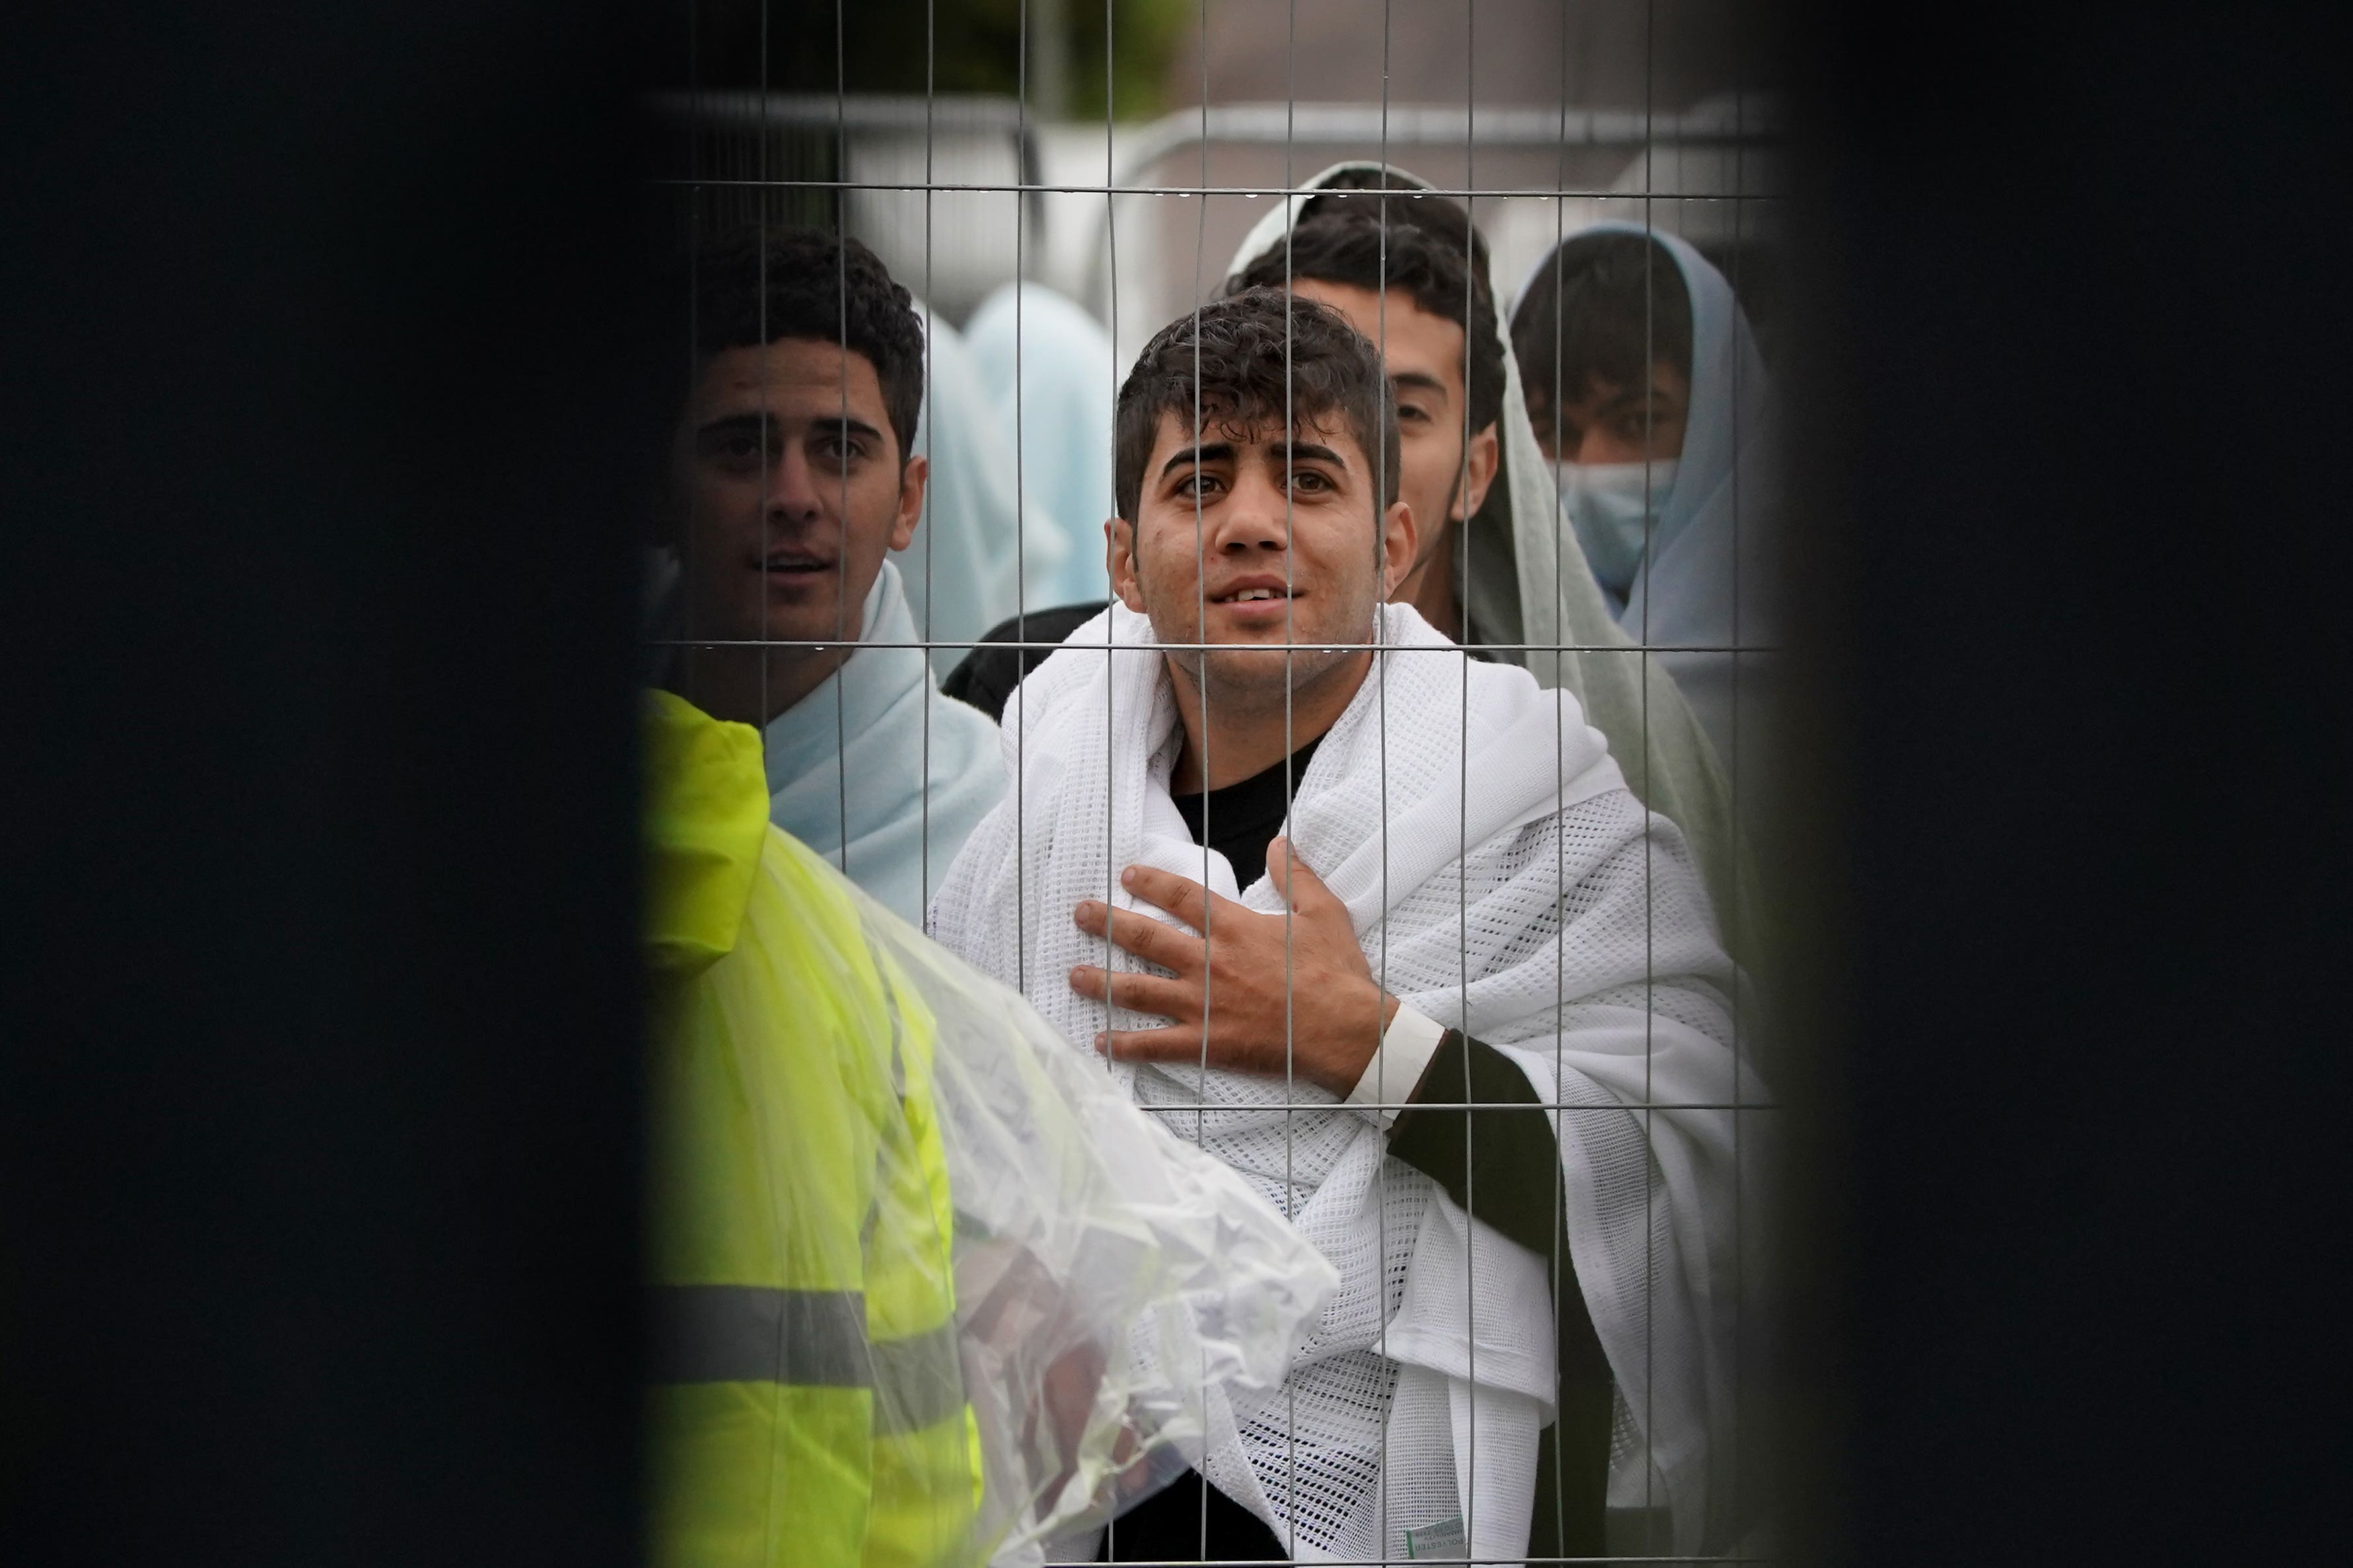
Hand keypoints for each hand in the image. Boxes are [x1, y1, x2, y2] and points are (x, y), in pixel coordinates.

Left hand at [1068, 837, 1398, 1096]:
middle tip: (1080, 914)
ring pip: (1139, 990)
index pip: (1181, 897)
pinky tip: (1101, 1042)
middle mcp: (1210, 963)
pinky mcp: (1206, 1045)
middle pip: (1146, 938)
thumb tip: (1279, 842)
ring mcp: (1203, 1006)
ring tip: (1074, 975)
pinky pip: (1155, 1045)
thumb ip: (1296, 876)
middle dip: (1108, 924)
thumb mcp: (1323, 912)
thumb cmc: (1337, 973)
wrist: (1347, 1031)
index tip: (1126, 875)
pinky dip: (1125, 1045)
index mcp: (1235, 928)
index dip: (1150, 883)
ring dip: (1102, 983)